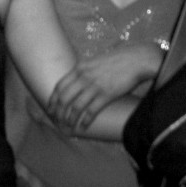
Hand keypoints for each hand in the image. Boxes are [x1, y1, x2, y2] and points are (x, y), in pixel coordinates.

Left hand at [47, 42, 162, 129]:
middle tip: (56, 120)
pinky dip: (86, 121)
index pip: (60, 85)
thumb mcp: (94, 62)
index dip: (53, 99)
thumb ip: (83, 71)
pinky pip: (91, 111)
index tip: (50, 107)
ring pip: (75, 107)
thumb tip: (75, 82)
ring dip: (70, 119)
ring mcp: (94, 86)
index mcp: (79, 68)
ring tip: (67, 126)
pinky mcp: (106, 95)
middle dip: (58, 111)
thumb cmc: (116, 60)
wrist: (135, 60)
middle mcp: (83, 77)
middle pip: (64, 98)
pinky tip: (83, 127)